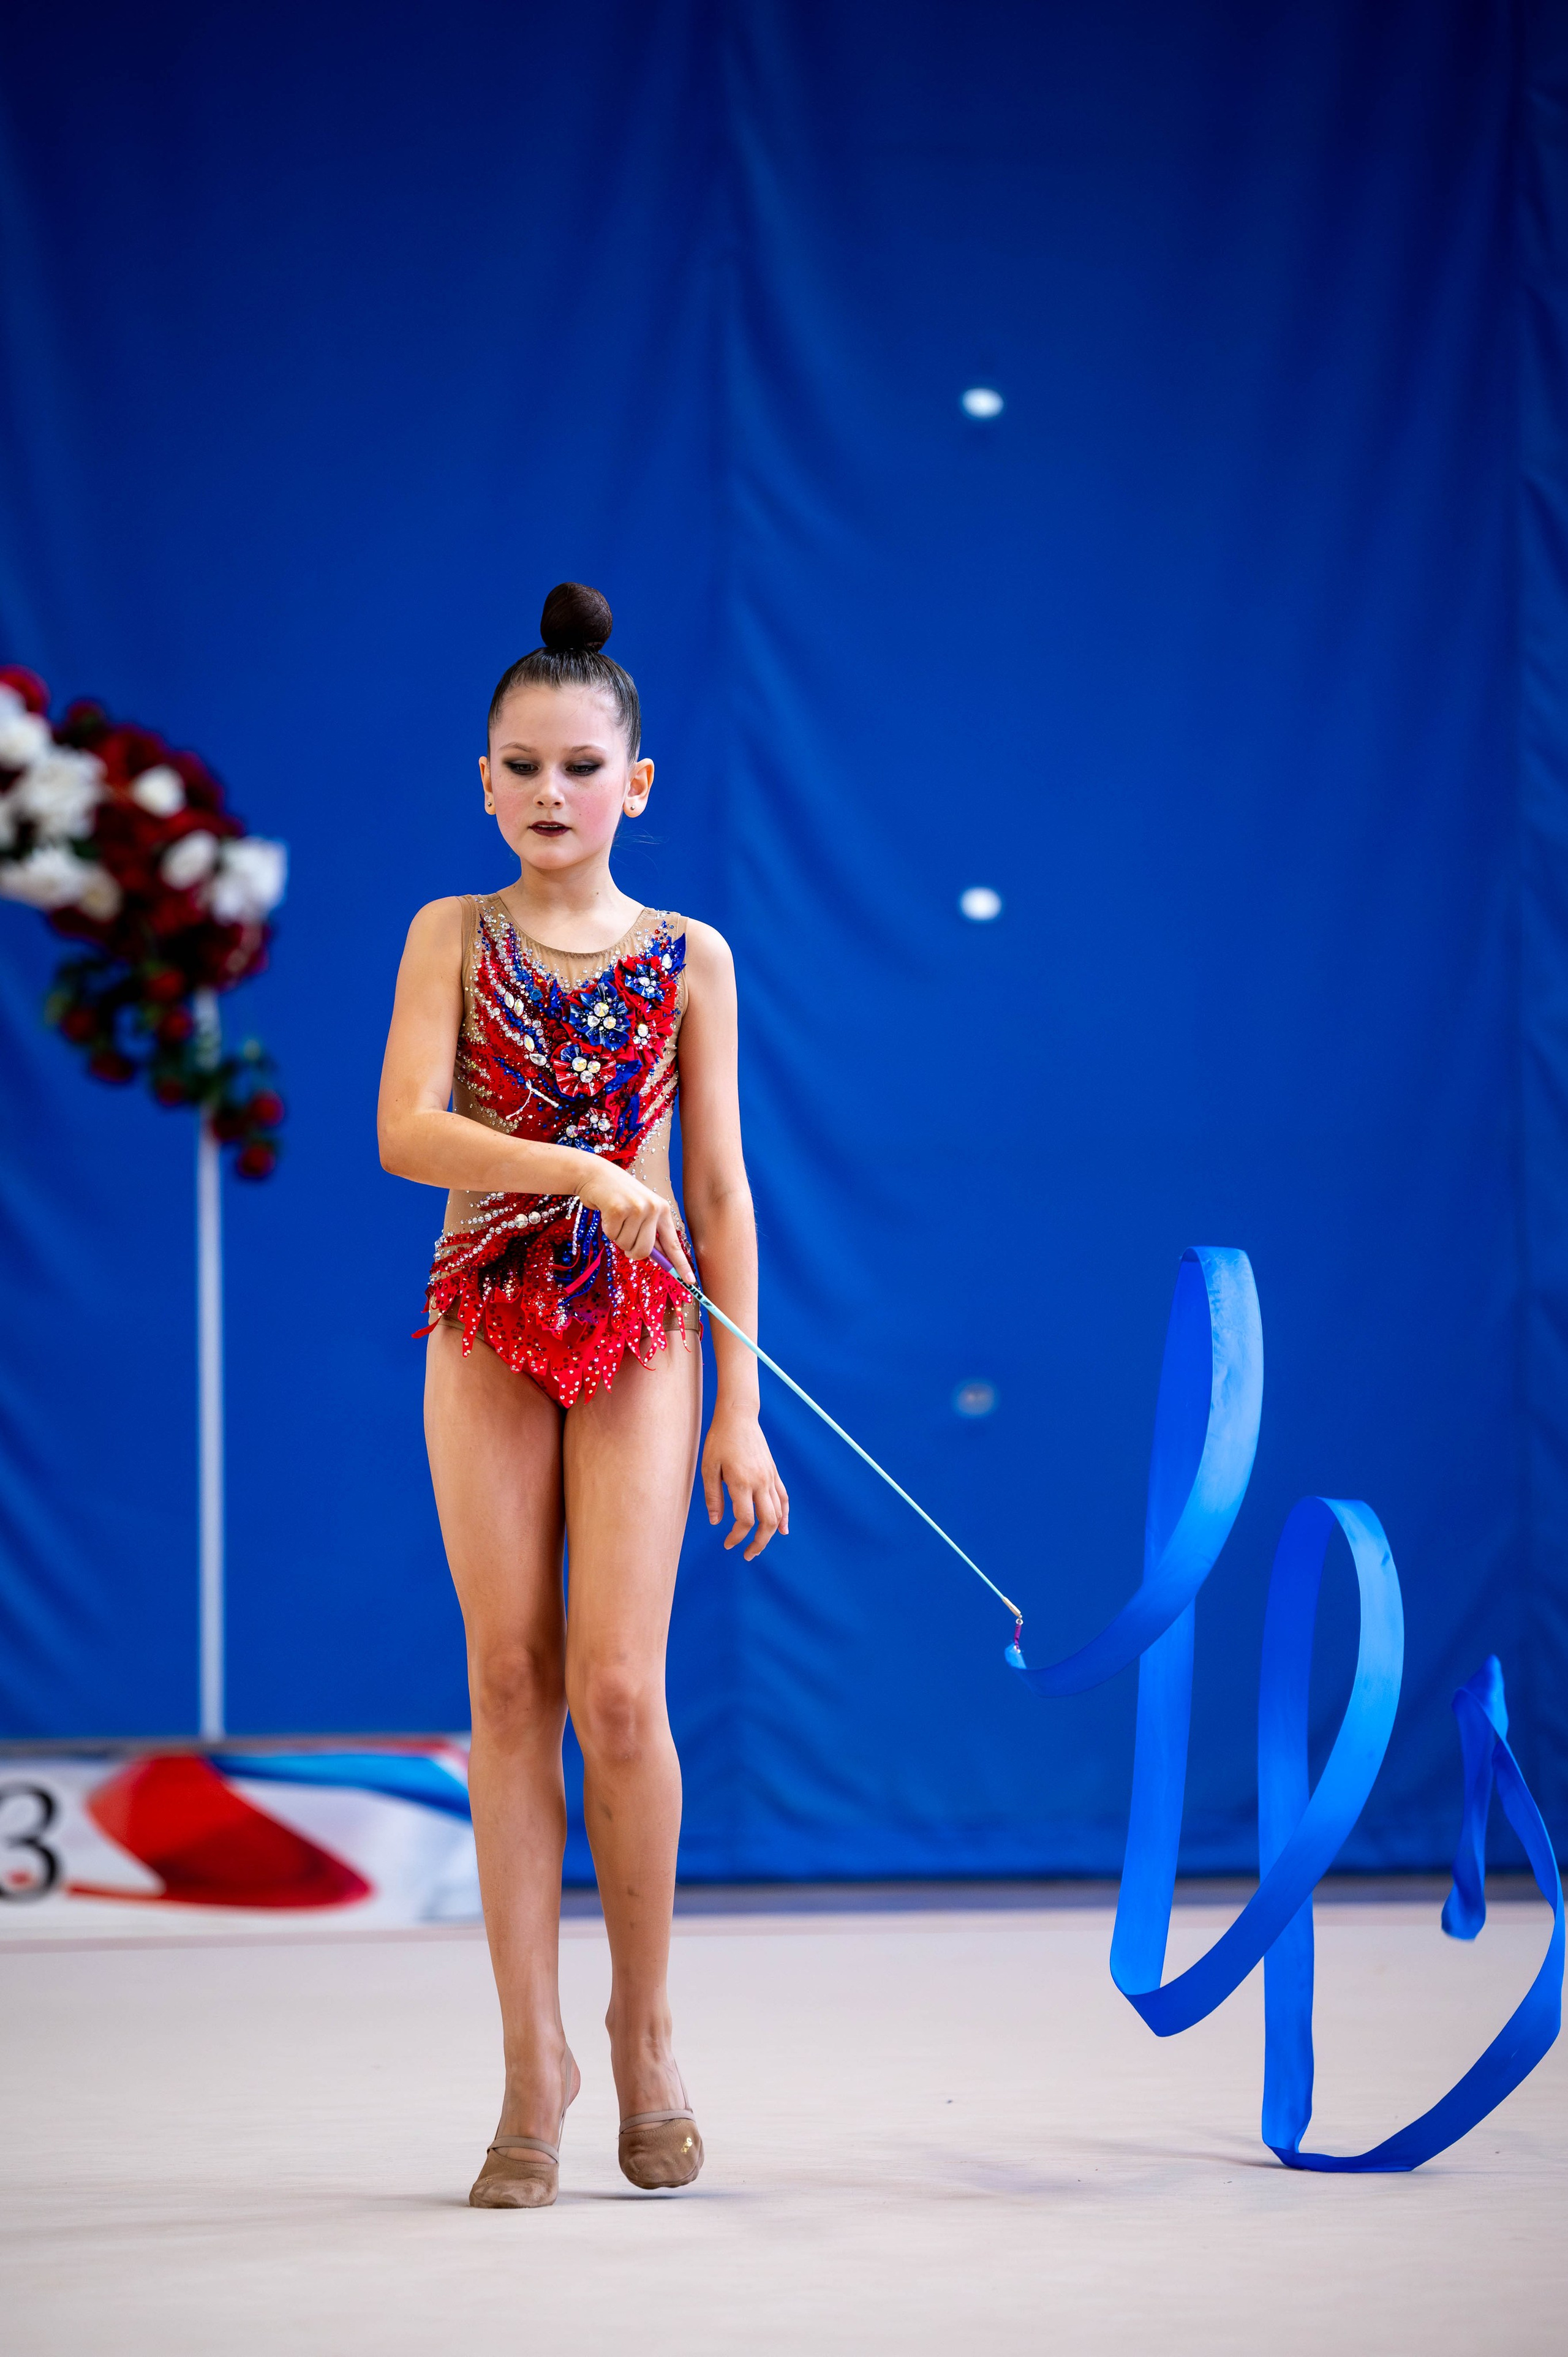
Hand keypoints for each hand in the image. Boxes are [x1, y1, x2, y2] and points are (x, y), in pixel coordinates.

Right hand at [575, 1159, 692, 1278]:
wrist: (597, 1175)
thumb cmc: (620, 1197)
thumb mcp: (641, 1211)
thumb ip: (649, 1233)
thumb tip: (654, 1257)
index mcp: (662, 1210)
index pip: (674, 1243)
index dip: (681, 1264)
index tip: (691, 1281)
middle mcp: (653, 1208)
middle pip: (644, 1251)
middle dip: (631, 1251)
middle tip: (624, 1235)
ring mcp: (637, 1208)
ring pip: (626, 1245)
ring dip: (617, 1236)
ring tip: (616, 1217)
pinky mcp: (618, 1208)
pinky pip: (612, 1235)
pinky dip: (607, 1229)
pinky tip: (607, 1212)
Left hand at [702, 1409, 789, 1558]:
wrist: (738, 1417)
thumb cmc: (719, 1440)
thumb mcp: (708, 1467)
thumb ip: (712, 1496)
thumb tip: (716, 1522)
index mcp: (741, 1482)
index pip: (745, 1519)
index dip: (737, 1536)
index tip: (727, 1543)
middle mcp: (759, 1482)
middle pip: (767, 1521)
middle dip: (759, 1543)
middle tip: (748, 1555)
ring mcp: (769, 1477)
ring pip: (777, 1513)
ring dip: (770, 1533)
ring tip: (759, 1545)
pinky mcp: (773, 1473)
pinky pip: (783, 1498)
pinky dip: (785, 1515)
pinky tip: (783, 1529)